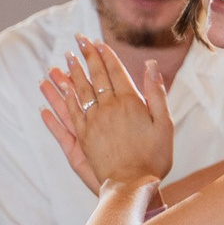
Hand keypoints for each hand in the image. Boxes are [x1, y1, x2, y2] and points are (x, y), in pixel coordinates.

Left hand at [40, 38, 174, 189]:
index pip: (115, 72)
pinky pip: (70, 113)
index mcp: (130, 102)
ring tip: (65, 59)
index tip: (98, 42)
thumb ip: (156, 93)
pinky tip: (58, 90)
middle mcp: (108, 108)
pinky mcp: (82, 138)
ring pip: (79, 92)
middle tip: (78, 40)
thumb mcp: (165, 124)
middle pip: (95, 77)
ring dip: (71, 73)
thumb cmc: (154, 156)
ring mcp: (93, 122)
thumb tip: (151, 66)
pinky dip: (62, 99)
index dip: (106, 55)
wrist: (132, 184)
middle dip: (87, 57)